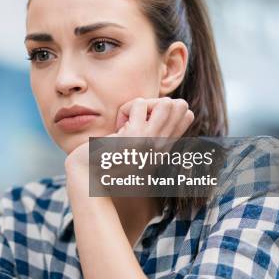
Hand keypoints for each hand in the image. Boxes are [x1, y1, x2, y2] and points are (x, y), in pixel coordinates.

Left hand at [65, 97, 193, 177]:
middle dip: (157, 103)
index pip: (187, 115)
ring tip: (130, 120)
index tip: (147, 120)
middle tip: (138, 118)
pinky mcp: (135, 137)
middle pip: (182, 106)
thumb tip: (159, 106)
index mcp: (164, 147)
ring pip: (167, 103)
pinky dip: (125, 108)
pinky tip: (118, 127)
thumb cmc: (107, 159)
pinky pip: (138, 103)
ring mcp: (150, 141)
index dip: (167, 108)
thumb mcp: (134, 145)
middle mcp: (162, 146)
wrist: (91, 176)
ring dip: (144, 104)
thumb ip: (148, 131)